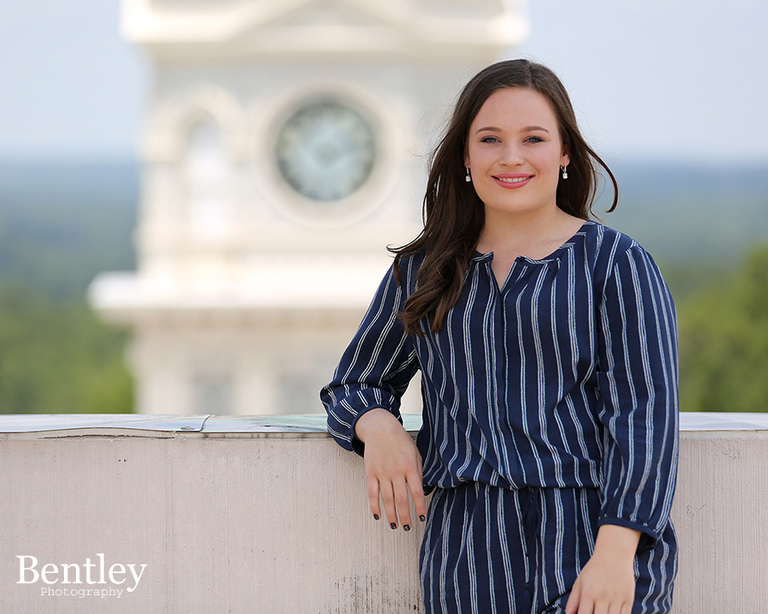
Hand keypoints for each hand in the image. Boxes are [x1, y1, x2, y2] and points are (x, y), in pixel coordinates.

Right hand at [354, 408, 427, 530]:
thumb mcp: (415, 453)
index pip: (417, 492)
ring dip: (391, 515)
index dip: (420, 507)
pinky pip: (372, 494)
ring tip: (394, 525)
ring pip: (387, 500)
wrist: (379, 428)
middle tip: (407, 527)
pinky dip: (374, 507)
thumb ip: (419, 471)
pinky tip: (378, 516)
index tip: (422, 518)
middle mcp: (396, 472)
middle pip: (401, 500)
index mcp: (410, 467)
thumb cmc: (400, 440)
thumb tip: (420, 490)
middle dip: (405, 516)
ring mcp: (382, 473)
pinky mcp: (371, 473)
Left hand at [564, 524, 639, 613]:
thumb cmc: (594, 569)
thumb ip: (573, 600)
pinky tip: (612, 613)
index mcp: (588, 593)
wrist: (614, 554)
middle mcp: (603, 597)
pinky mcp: (628, 599)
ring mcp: (617, 599)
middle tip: (594, 613)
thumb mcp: (580, 581)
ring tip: (602, 613)